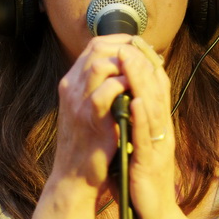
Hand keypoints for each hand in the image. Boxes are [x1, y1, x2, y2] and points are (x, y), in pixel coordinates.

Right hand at [51, 35, 130, 193]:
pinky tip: (138, 93)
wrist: (75, 176)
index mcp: (72, 83)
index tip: (140, 47)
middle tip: (147, 57)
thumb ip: (99, 88)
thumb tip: (125, 68)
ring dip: (126, 65)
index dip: (120, 42)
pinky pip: (106, 92)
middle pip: (96, 49)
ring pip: (99, 65)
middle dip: (126, 49)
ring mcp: (78, 103)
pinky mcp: (90, 120)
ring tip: (143, 73)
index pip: (94, 46)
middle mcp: (71, 88)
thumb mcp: (88, 110)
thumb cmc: (88, 143)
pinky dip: (124, 87)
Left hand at [116, 41, 179, 218]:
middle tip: (130, 41)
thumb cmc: (143, 182)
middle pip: (157, 91)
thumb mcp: (138, 146)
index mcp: (159, 127)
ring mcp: (159, 146)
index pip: (157, 88)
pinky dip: (141, 117)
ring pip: (152, 108)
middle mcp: (163, 132)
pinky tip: (133, 101)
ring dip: (141, 83)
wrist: (155, 217)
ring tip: (129, 60)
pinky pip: (146, 137)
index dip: (147, 64)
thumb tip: (123, 101)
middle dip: (142, 64)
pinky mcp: (150, 163)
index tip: (134, 43)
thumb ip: (134, 124)